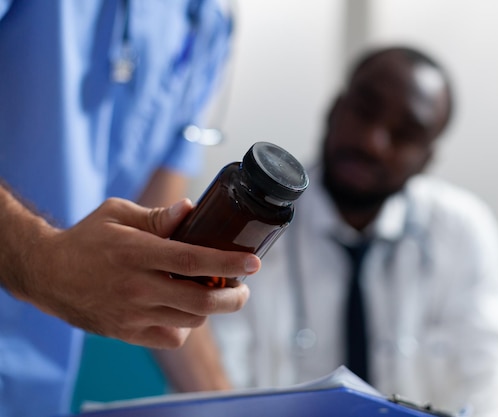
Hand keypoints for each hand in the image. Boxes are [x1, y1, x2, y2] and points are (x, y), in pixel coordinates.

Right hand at [15, 197, 259, 348]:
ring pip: (189, 321)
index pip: (192, 260)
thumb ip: (158, 216)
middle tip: (243, 288)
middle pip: (199, 300)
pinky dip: (187, 328)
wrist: (47, 273)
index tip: (254, 263)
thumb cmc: (87, 238)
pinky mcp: (126, 332)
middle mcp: (136, 287)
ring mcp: (131, 314)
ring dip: (210, 309)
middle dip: (232, 297)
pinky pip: (170, 339)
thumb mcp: (118, 214)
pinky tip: (184, 310)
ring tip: (214, 293)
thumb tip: (191, 209)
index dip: (227, 263)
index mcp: (136, 253)